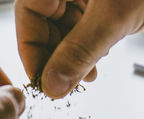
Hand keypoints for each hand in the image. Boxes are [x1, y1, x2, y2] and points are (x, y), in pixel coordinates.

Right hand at [15, 0, 143, 97]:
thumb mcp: (115, 18)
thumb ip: (80, 52)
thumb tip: (53, 85)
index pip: (29, 12)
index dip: (30, 48)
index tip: (40, 78)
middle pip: (44, 23)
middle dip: (55, 56)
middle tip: (64, 83)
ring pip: (64, 29)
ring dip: (72, 57)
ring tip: (83, 76)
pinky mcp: (101, 4)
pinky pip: (83, 29)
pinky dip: (87, 49)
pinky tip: (95, 62)